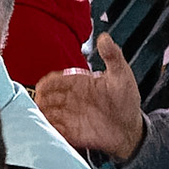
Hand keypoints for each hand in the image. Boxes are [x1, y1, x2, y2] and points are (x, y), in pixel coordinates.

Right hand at [34, 34, 144, 161]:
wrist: (129, 129)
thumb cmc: (126, 100)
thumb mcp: (121, 75)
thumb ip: (112, 56)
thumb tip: (104, 37)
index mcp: (80, 83)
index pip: (58, 80)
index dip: (49, 82)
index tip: (42, 85)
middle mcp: (71, 98)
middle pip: (48, 97)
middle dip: (41, 99)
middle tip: (39, 103)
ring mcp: (69, 115)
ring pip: (47, 112)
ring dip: (41, 114)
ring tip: (39, 116)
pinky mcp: (69, 131)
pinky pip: (53, 129)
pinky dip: (47, 128)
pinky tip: (46, 128)